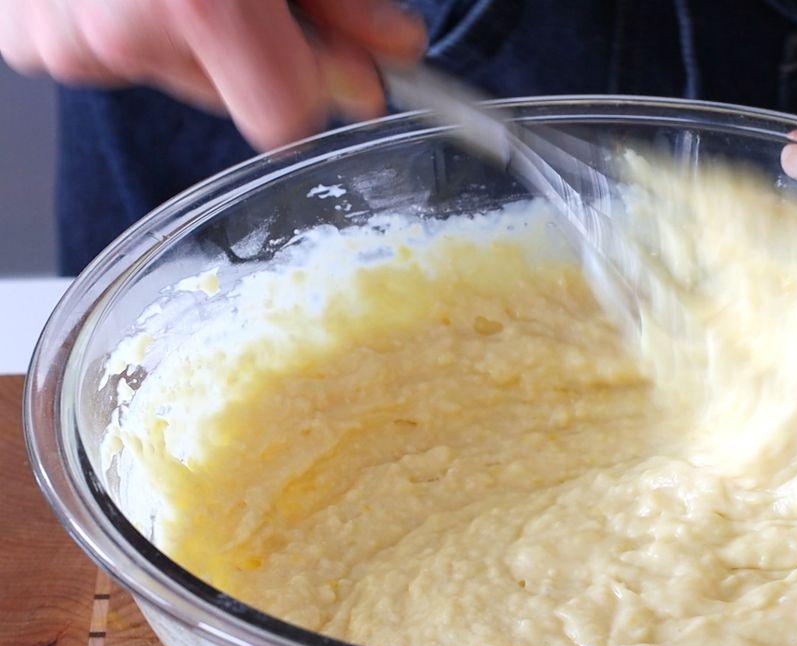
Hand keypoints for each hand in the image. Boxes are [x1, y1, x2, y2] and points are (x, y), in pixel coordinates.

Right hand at [0, 0, 425, 149]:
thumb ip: (345, 0)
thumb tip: (394, 51)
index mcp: (195, 4)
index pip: (284, 119)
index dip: (319, 81)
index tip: (337, 52)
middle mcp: (115, 31)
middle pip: (232, 98)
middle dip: (259, 46)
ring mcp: (60, 36)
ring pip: (173, 74)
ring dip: (198, 31)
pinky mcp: (26, 33)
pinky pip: (107, 53)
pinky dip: (134, 17)